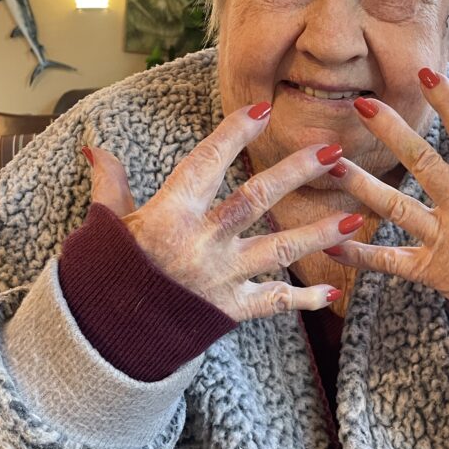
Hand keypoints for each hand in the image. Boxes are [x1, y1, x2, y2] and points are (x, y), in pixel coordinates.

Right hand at [84, 103, 362, 319]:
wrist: (107, 337)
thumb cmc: (109, 274)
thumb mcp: (107, 224)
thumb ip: (111, 184)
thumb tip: (94, 148)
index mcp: (168, 215)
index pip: (206, 165)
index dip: (233, 136)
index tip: (263, 111)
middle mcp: (200, 244)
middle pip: (254, 201)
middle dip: (295, 175)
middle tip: (333, 153)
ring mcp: (219, 278)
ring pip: (276, 251)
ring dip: (316, 234)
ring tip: (353, 219)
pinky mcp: (229, 310)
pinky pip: (272, 303)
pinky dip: (303, 299)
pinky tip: (332, 292)